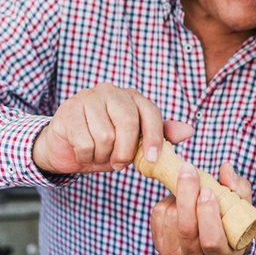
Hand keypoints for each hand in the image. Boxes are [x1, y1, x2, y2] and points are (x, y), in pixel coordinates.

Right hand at [32, 83, 193, 174]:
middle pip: (128, 123)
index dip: (154, 137)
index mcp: (132, 98)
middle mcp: (111, 92)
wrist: (67, 147)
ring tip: (98, 154)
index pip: (150, 113)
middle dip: (125, 151)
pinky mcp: (69, 110)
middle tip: (119, 163)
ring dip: (102, 156)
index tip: (153, 159)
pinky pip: (85, 142)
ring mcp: (88, 98)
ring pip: (105, 136)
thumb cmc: (105, 145)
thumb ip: (159, 136)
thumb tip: (188, 131)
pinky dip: (86, 156)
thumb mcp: (134, 143)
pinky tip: (83, 152)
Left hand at [151, 161, 253, 254]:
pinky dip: (167, 201)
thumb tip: (226, 169)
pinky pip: (158, 216)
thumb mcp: (243, 212)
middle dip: (187, 196)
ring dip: (178, 196)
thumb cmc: (233, 227)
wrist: (215, 250)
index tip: (208, 190)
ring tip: (191, 189)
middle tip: (189, 170)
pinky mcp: (160, 247)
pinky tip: (179, 200)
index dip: (208, 214)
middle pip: (186, 229)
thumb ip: (239, 190)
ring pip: (171, 219)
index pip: (212, 240)